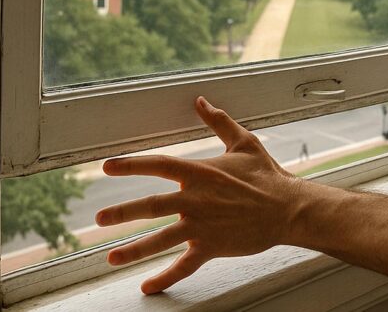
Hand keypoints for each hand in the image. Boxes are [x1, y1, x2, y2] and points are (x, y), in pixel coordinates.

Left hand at [95, 96, 300, 293]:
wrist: (288, 208)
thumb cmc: (267, 175)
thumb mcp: (244, 142)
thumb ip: (219, 122)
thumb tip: (201, 101)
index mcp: (201, 172)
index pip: (159, 164)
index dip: (132, 164)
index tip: (107, 167)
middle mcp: (197, 199)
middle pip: (151, 206)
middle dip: (122, 213)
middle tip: (99, 219)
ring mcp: (203, 225)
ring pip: (161, 240)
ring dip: (134, 250)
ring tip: (111, 258)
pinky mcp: (211, 246)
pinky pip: (184, 265)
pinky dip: (165, 278)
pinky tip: (148, 287)